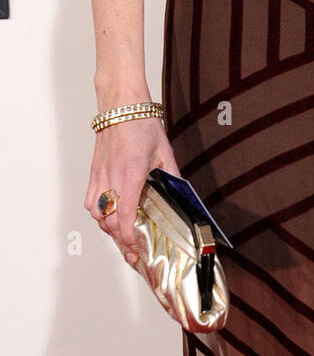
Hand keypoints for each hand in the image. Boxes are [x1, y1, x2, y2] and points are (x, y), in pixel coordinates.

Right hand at [84, 117, 181, 266]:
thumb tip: (180, 192)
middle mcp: (112, 177)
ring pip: (97, 214)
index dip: (128, 235)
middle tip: (132, 250)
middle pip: (110, 220)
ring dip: (109, 227)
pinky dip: (98, 213)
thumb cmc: (142, 124)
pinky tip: (109, 215)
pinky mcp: (93, 172)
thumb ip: (171, 174)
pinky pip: (90, 201)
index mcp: (132, 173)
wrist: (121, 106)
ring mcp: (100, 175)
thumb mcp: (164, 151)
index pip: (126, 214)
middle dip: (120, 239)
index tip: (133, 246)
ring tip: (122, 234)